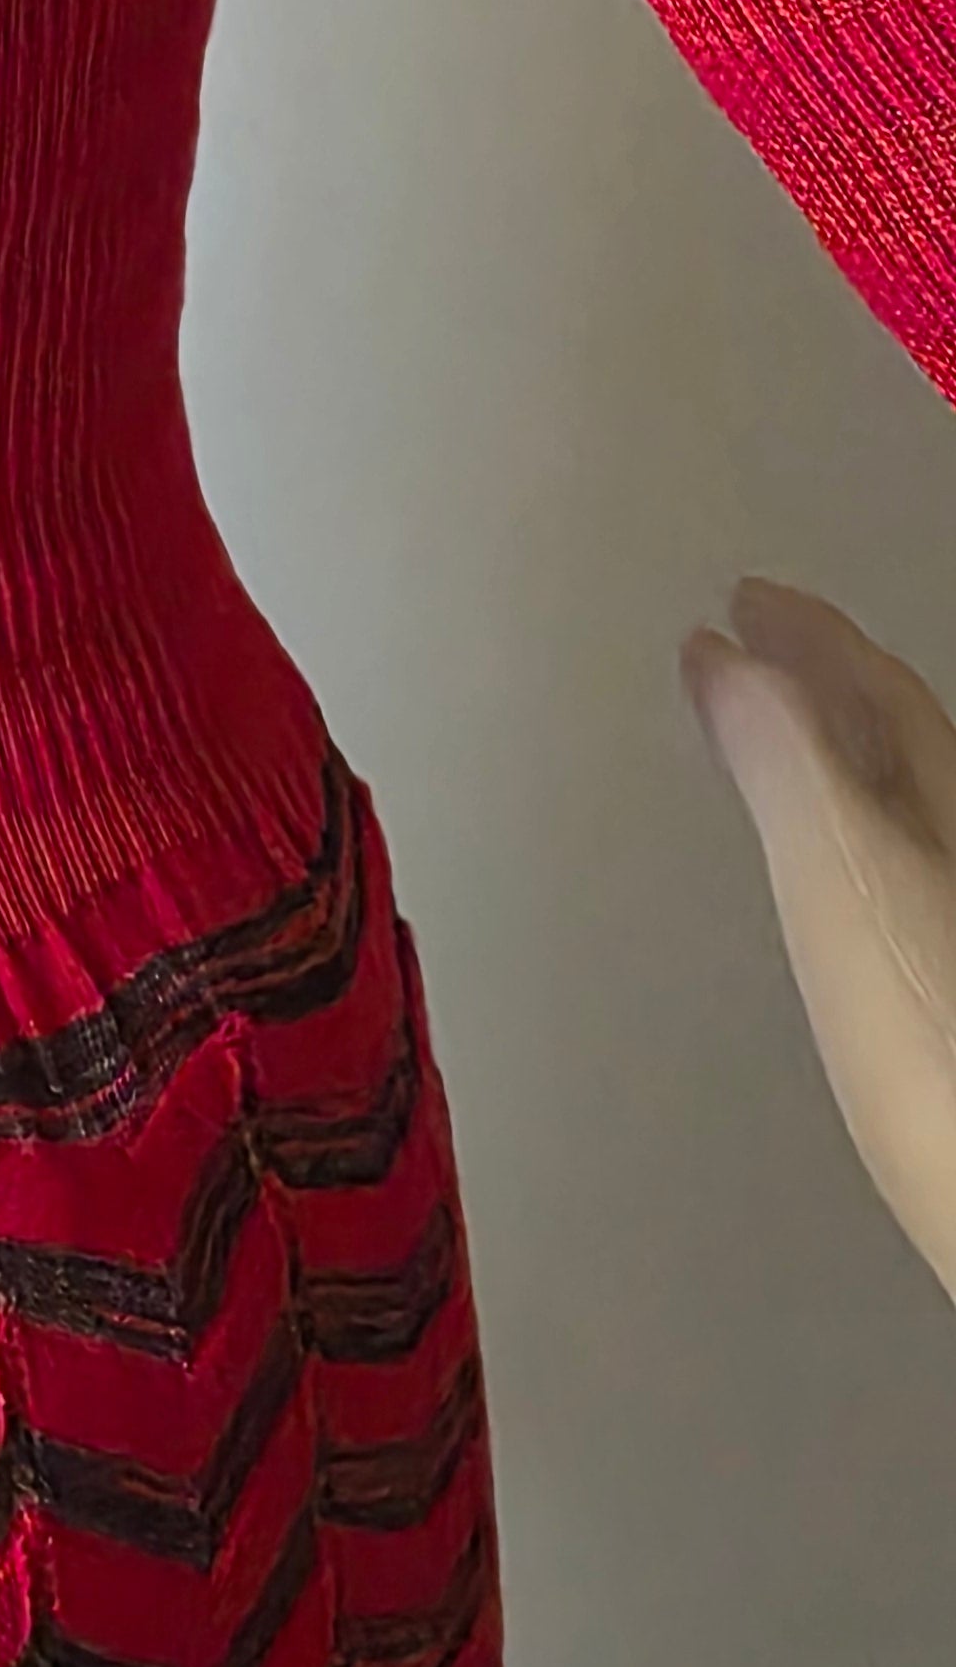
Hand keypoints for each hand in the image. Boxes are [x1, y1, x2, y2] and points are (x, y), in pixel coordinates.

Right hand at [683, 574, 955, 1306]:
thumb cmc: (944, 1066)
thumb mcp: (841, 882)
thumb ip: (785, 765)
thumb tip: (732, 663)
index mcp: (942, 815)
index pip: (880, 690)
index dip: (809, 634)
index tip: (747, 600)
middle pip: (905, 748)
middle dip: (825, 691)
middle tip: (756, 651)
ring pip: (910, 814)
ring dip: (840, 767)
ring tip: (780, 747)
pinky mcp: (948, 1011)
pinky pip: (902, 881)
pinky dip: (854, 848)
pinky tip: (841, 896)